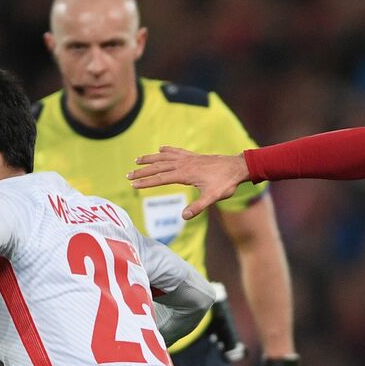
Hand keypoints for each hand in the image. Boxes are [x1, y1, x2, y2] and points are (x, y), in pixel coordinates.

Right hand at [128, 147, 248, 220]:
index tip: (133, 185)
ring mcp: (188, 158)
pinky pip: (176, 151)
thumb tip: (184, 217)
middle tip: (128, 175)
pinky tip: (160, 148)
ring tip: (137, 160)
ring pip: (164, 157)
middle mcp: (184, 163)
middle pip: (158, 167)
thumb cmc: (225, 183)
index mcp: (185, 174)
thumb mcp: (212, 197)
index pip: (161, 178)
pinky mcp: (194, 156)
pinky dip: (167, 150)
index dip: (146, 182)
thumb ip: (198, 207)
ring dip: (150, 158)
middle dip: (142, 171)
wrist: (237, 167)